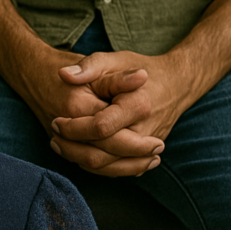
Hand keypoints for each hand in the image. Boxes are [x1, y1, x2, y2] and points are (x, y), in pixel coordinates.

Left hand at [49, 50, 189, 176]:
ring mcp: (147, 147)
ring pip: (109, 168)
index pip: (100, 128)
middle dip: (73, 148)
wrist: (176, 84)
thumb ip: (89, 67)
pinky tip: (79, 154)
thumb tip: (63, 75)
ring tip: (61, 146)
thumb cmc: (141, 69)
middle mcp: (145, 132)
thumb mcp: (114, 59)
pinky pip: (119, 170)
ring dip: (80, 160)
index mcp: (137, 106)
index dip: (74, 128)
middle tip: (54, 136)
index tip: (56, 121)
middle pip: (103, 155)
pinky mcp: (146, 156)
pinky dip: (97, 167)